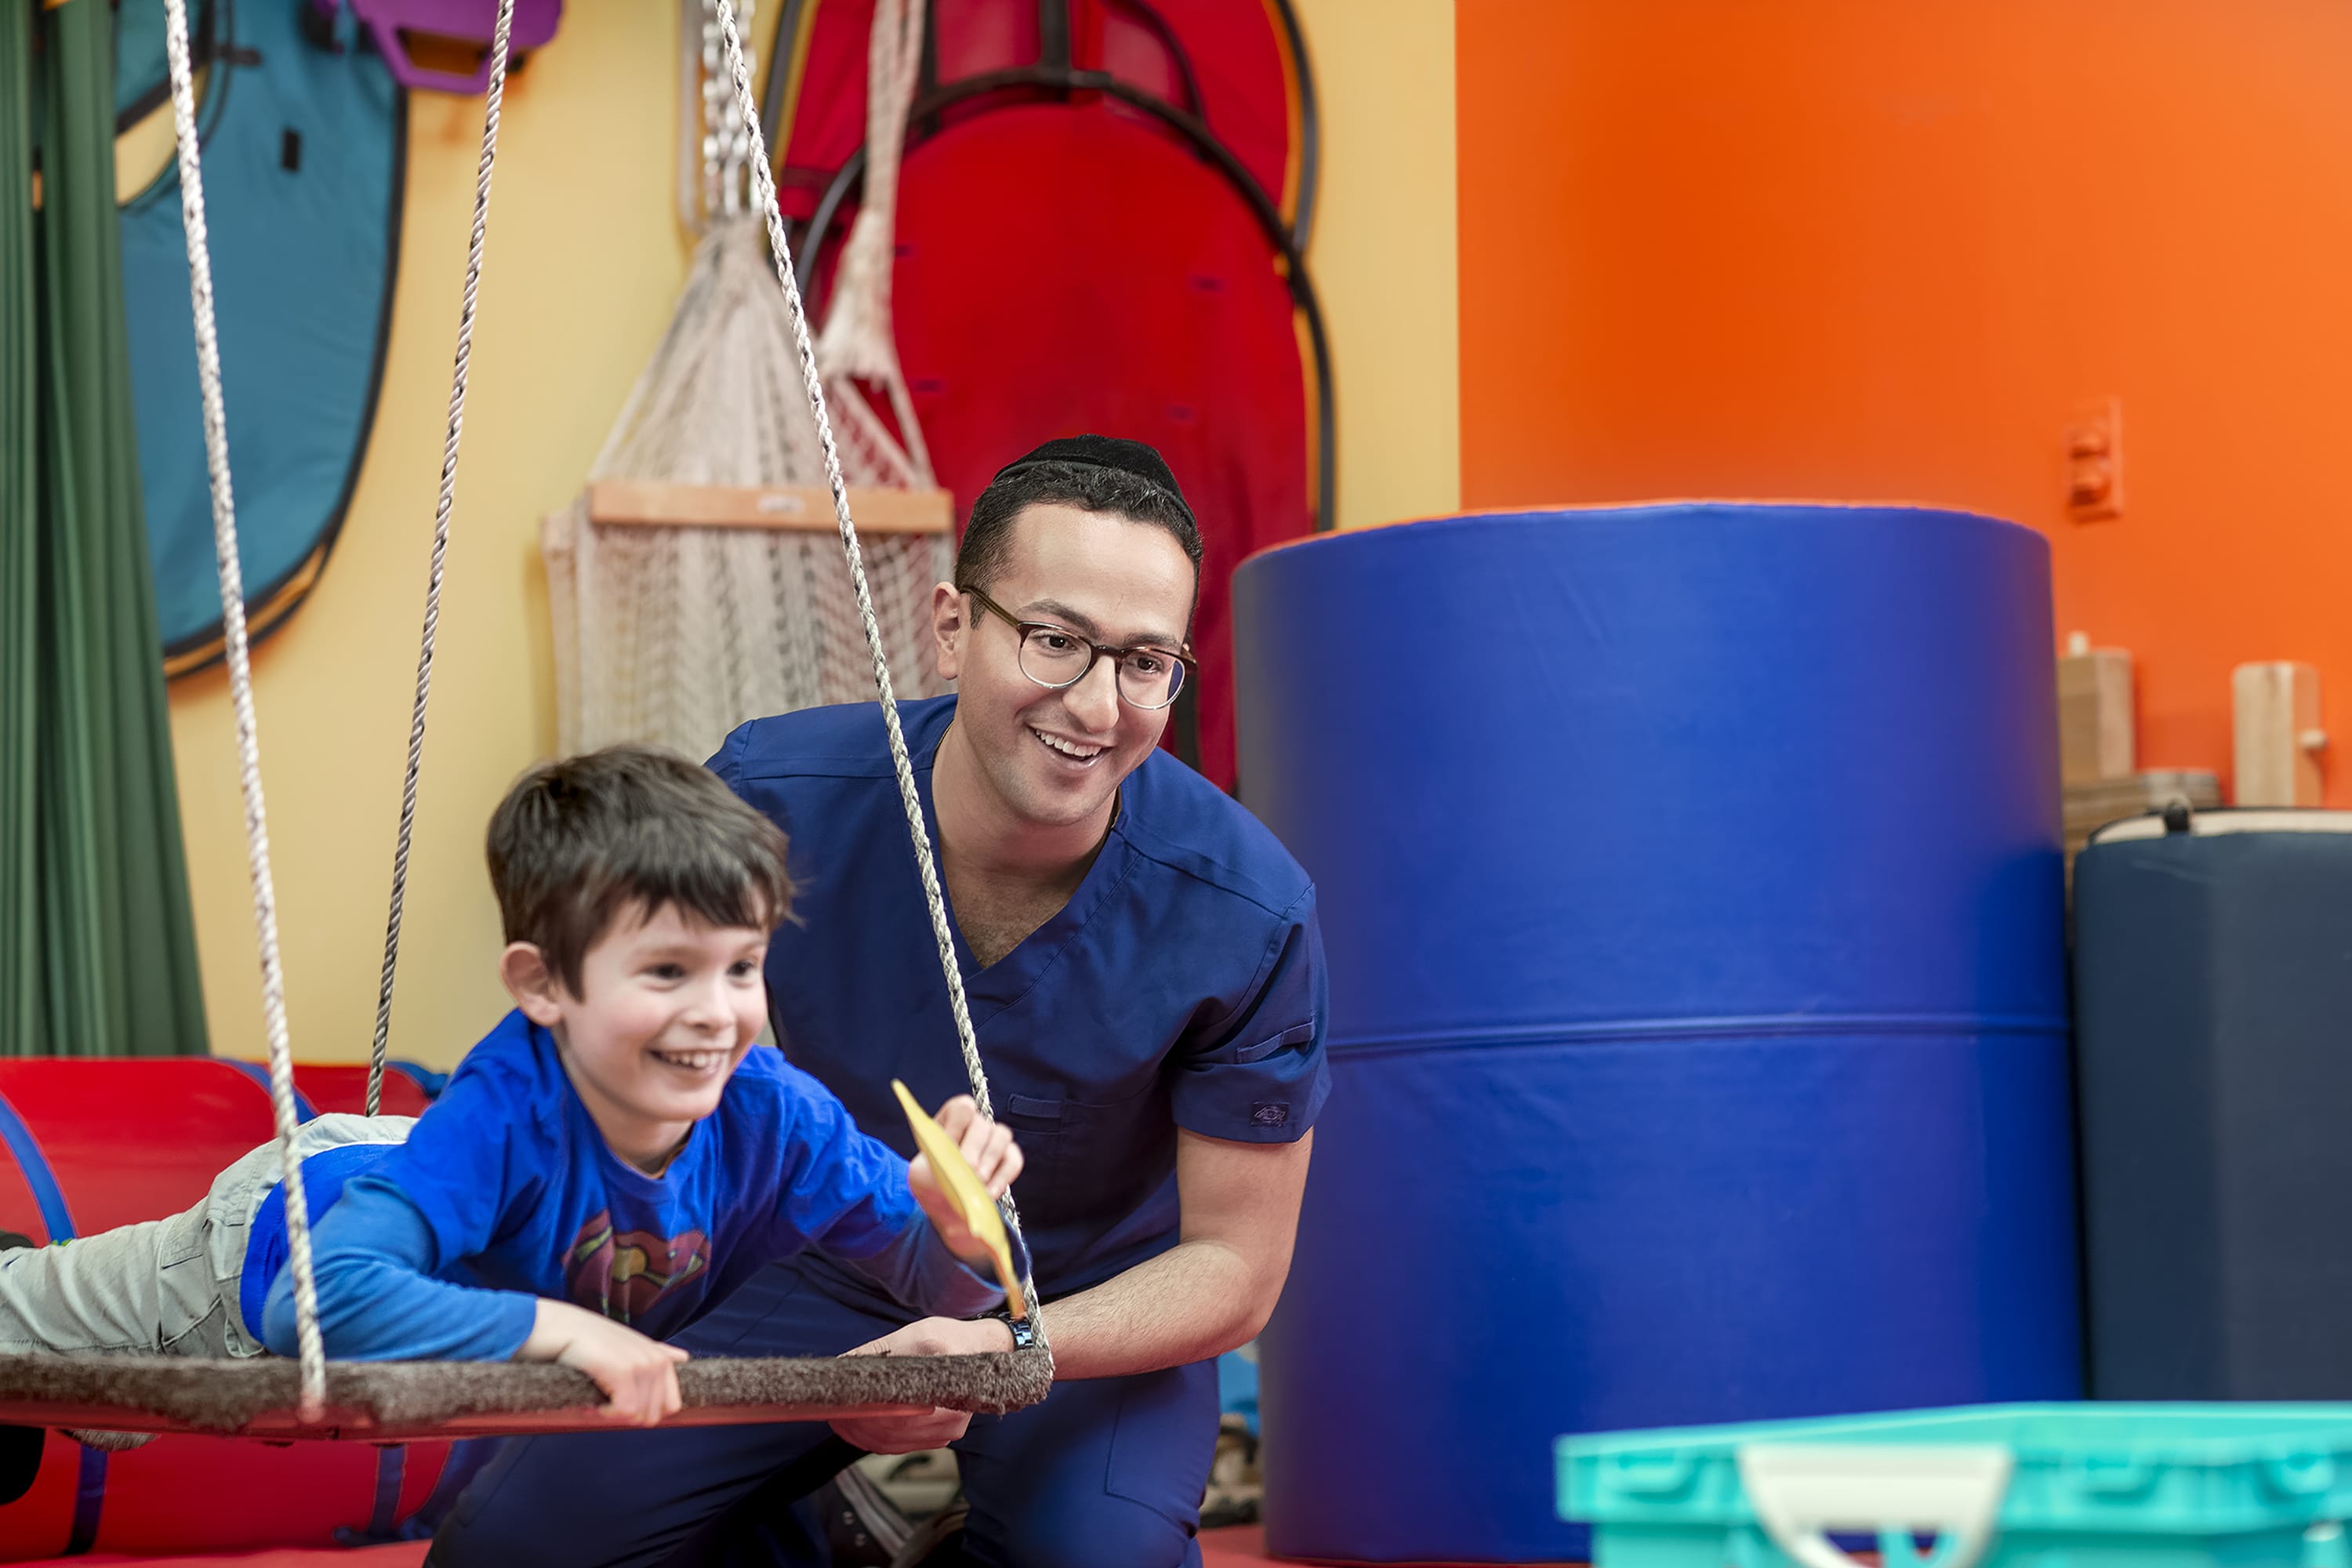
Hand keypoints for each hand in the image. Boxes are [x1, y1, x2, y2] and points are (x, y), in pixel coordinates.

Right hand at [521, 1299, 688, 1426]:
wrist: (555, 1327)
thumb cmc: (586, 1340)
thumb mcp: (626, 1345)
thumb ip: (655, 1352)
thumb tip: (682, 1357)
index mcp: (660, 1357)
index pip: (670, 1405)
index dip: (641, 1412)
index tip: (617, 1403)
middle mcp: (657, 1360)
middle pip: (653, 1415)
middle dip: (626, 1416)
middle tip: (602, 1399)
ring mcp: (643, 1364)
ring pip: (639, 1415)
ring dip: (611, 1415)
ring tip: (594, 1395)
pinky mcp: (624, 1371)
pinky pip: (625, 1410)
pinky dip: (605, 1413)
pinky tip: (590, 1400)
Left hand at [827, 1315, 1014, 1453]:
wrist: (986, 1350)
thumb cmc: (949, 1339)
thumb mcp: (912, 1334)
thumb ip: (877, 1352)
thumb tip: (840, 1368)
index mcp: (940, 1372)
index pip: (892, 1408)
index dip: (860, 1414)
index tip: (837, 1410)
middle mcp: (949, 1407)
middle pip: (891, 1431)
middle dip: (856, 1427)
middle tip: (834, 1417)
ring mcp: (950, 1426)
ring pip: (895, 1443)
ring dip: (864, 1436)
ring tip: (843, 1423)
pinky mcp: (947, 1434)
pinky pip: (905, 1445)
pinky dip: (880, 1440)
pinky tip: (864, 1430)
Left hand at [909, 1096, 1023, 1264]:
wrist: (943, 1203)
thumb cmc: (931, 1181)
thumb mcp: (919, 1173)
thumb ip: (931, 1165)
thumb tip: (953, 1167)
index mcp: (951, 1120)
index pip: (961, 1108)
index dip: (956, 1125)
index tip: (949, 1146)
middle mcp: (975, 1124)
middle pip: (982, 1124)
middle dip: (974, 1148)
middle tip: (967, 1169)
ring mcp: (994, 1139)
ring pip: (1002, 1136)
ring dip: (990, 1158)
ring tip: (979, 1180)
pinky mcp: (1009, 1159)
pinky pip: (1014, 1160)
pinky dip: (1003, 1176)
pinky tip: (989, 1192)